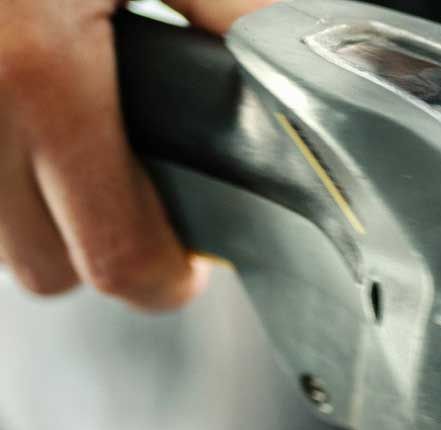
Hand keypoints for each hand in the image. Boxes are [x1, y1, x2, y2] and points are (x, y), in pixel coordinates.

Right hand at [0, 0, 264, 307]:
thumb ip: (226, 6)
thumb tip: (296, 60)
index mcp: (39, 75)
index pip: (114, 258)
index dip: (164, 276)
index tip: (186, 261)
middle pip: (43, 267)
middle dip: (96, 244)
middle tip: (135, 194)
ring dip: (26, 204)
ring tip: (69, 140)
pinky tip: (13, 111)